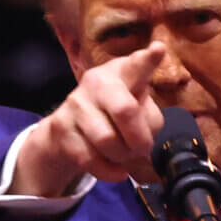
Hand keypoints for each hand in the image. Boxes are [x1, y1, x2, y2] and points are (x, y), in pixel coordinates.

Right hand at [12, 43, 168, 195]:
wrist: (69, 130)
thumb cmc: (113, 115)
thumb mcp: (137, 110)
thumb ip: (149, 120)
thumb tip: (144, 141)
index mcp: (122, 73)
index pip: (136, 66)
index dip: (147, 60)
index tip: (159, 49)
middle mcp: (97, 82)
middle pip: (125, 111)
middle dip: (139, 139)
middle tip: (142, 148)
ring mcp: (76, 103)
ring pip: (107, 140)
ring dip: (122, 156)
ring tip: (124, 154)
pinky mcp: (61, 127)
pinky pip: (90, 158)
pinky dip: (109, 170)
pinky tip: (115, 169)